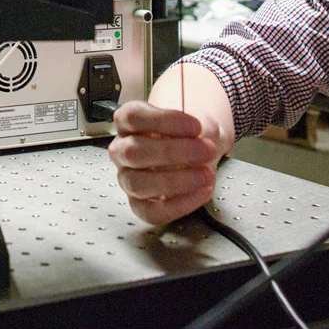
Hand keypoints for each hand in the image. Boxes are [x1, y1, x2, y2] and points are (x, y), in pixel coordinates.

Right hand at [108, 100, 223, 224]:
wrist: (201, 152)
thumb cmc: (192, 135)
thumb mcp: (199, 121)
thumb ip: (200, 128)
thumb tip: (200, 140)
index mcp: (128, 122)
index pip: (133, 117)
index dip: (164, 121)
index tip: (195, 126)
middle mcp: (122, 150)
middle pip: (132, 151)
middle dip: (172, 152)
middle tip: (206, 150)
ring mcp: (127, 179)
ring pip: (138, 183)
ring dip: (175, 181)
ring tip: (205, 175)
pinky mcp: (138, 205)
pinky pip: (151, 211)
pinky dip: (179, 204)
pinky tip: (202, 192)